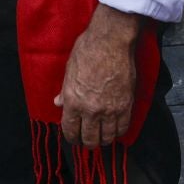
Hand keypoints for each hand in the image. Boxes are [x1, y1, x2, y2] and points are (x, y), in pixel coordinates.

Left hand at [58, 5, 142, 146]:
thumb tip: (58, 103)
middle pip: (89, 139)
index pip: (70, 130)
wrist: (111, 41)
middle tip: (88, 140)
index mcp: (72, 101)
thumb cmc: (87, 50)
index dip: (72, 138)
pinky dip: (118, 132)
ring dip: (103, 140)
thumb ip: (65, 90)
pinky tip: (115, 130)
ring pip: (106, 137)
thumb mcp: (69, 70)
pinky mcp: (126, 105)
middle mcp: (89, 110)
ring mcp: (109, 109)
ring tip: (102, 137)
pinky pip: (122, 128)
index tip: (74, 138)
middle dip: (87, 142)